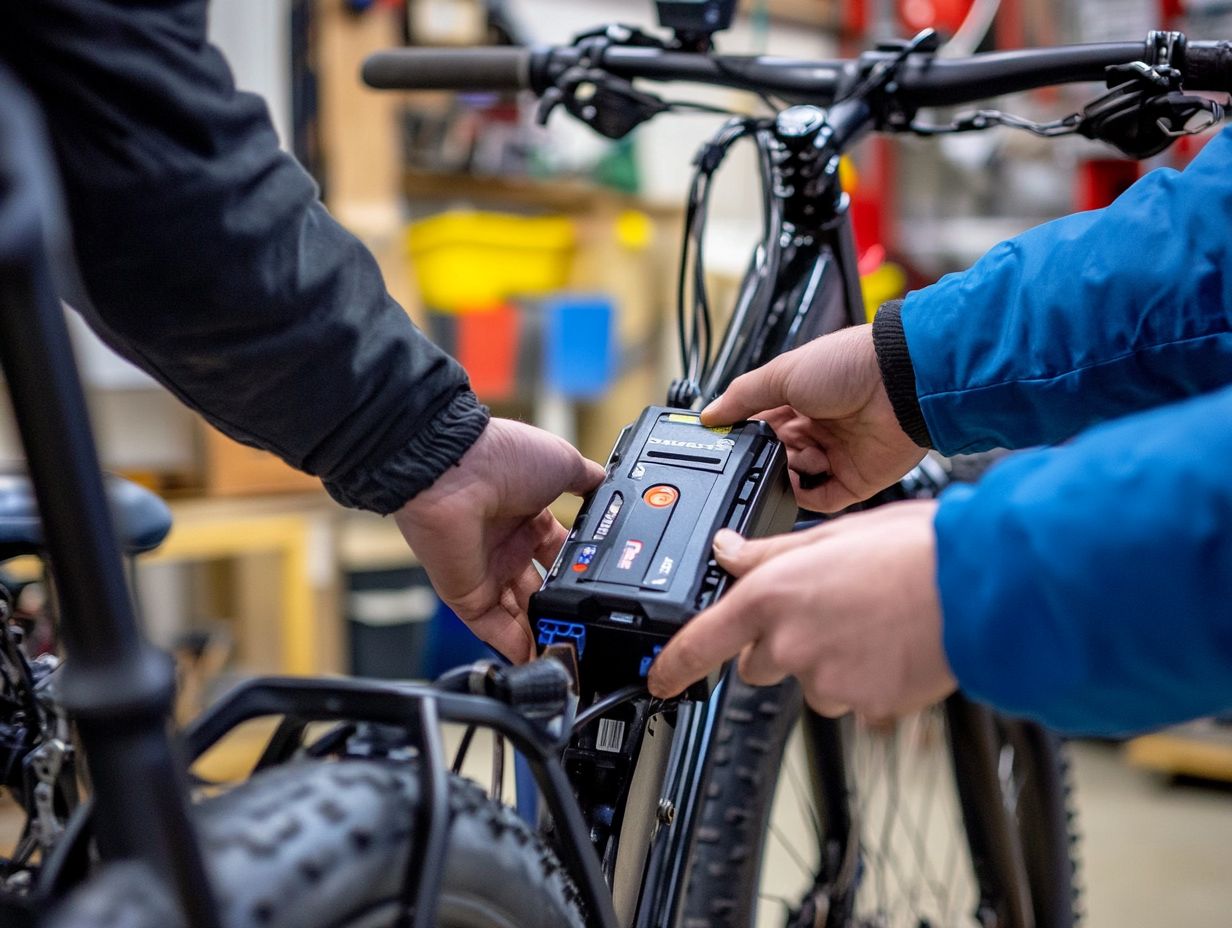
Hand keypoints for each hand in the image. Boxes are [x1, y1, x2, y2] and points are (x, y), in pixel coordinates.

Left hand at [394, 418, 604, 662]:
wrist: (456, 470)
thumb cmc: (502, 457)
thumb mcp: (562, 462)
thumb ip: (588, 480)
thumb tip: (609, 484)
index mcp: (529, 518)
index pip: (561, 556)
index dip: (581, 574)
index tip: (601, 592)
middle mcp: (506, 547)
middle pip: (541, 591)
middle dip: (563, 611)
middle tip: (588, 630)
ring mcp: (486, 572)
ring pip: (521, 617)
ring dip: (545, 635)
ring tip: (572, 654)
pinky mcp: (467, 595)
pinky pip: (495, 631)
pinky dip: (519, 649)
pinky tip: (543, 660)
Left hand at [647, 501, 955, 719]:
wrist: (978, 589)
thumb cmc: (914, 552)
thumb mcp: (831, 534)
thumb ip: (769, 551)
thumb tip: (727, 549)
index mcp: (772, 597)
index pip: (700, 642)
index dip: (673, 666)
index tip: (661, 678)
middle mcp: (790, 643)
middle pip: (759, 663)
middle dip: (781, 645)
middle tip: (828, 613)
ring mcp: (826, 680)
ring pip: (811, 682)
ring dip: (829, 663)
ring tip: (872, 625)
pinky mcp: (864, 706)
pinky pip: (854, 700)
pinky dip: (867, 680)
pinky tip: (892, 648)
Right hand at [702, 324, 925, 511]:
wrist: (900, 383)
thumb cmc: (851, 365)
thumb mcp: (782, 373)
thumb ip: (742, 397)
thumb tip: (709, 415)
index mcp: (799, 401)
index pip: (761, 428)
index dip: (745, 437)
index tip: (727, 443)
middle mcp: (817, 429)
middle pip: (775, 457)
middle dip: (765, 457)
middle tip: (763, 449)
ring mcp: (836, 455)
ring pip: (794, 480)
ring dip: (785, 473)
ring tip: (794, 455)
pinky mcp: (855, 480)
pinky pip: (821, 500)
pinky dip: (805, 497)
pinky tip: (798, 483)